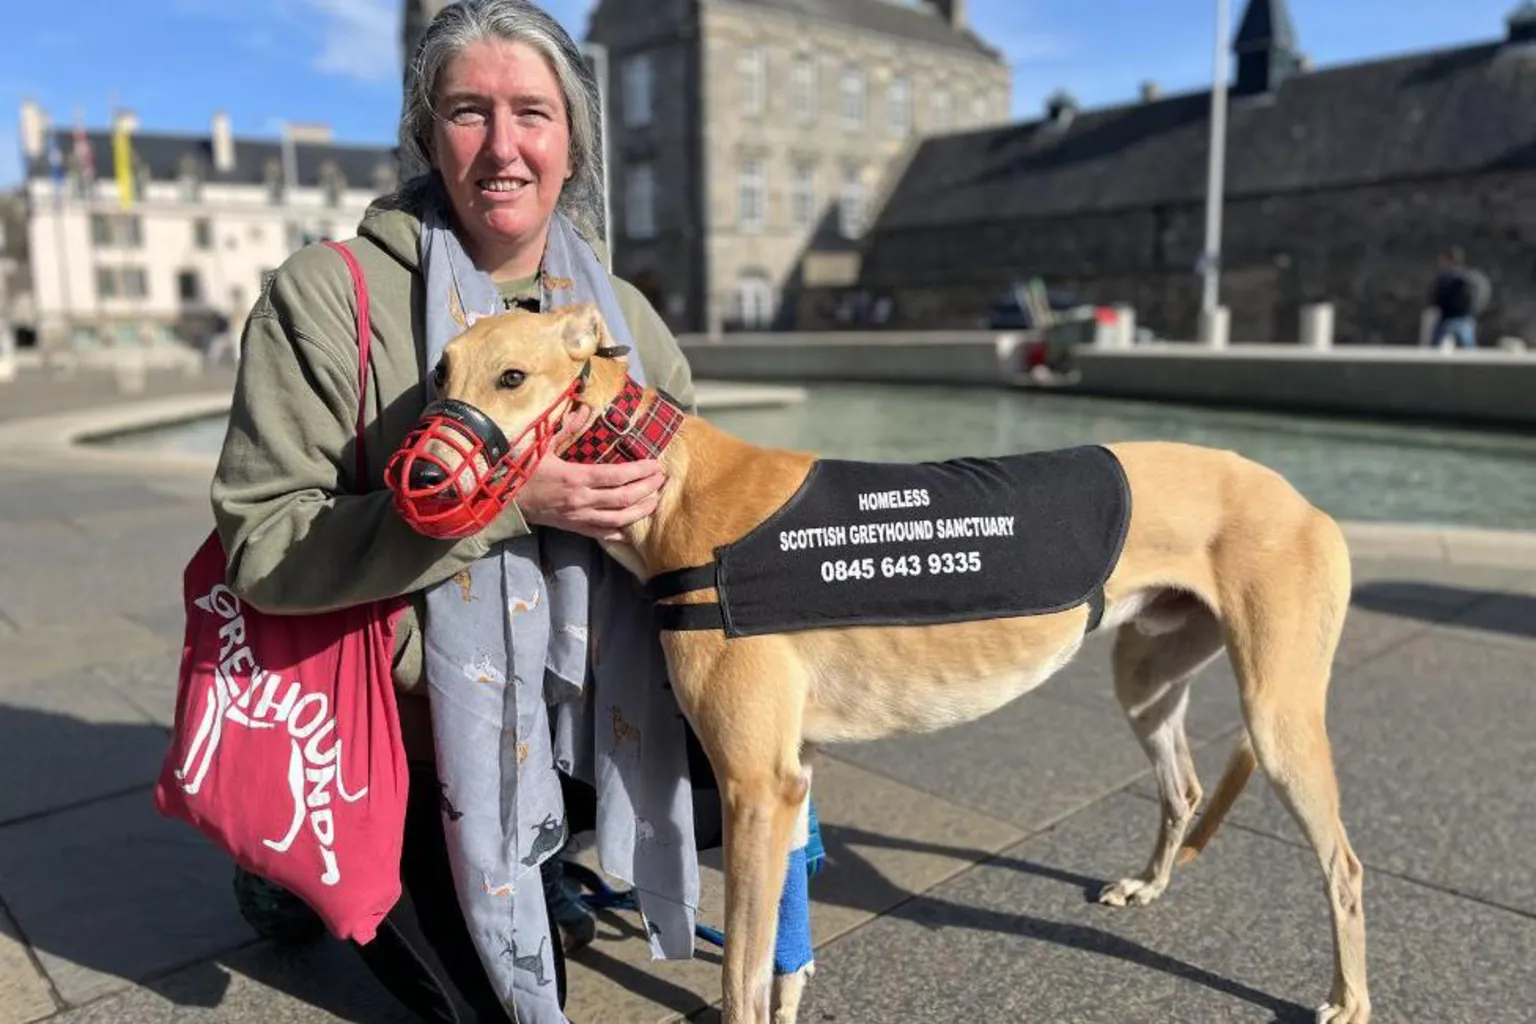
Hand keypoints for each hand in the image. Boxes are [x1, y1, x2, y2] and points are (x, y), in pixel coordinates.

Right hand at [516, 403, 665, 540]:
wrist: (501, 498)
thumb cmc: (521, 469)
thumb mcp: (541, 443)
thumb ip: (567, 426)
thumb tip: (585, 405)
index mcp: (575, 477)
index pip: (616, 476)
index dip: (639, 472)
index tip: (655, 465)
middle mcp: (580, 500)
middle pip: (623, 498)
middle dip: (647, 489)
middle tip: (662, 480)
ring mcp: (577, 517)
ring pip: (617, 519)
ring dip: (640, 511)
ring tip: (655, 501)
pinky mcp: (572, 527)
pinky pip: (601, 533)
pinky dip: (619, 531)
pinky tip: (632, 528)